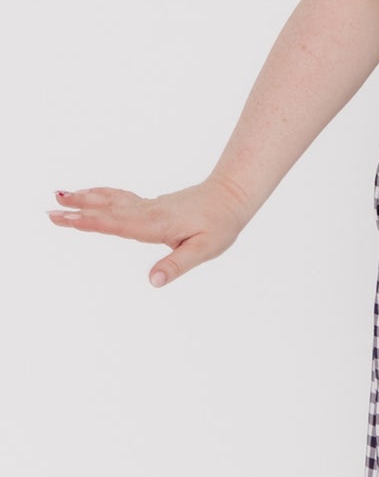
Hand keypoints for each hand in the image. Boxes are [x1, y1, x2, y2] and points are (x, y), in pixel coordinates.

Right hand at [46, 176, 252, 287]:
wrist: (231, 196)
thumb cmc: (220, 224)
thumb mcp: (205, 249)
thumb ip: (177, 264)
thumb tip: (153, 281)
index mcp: (156, 225)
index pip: (118, 225)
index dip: (91, 223)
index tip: (67, 220)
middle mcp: (148, 212)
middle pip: (108, 212)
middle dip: (78, 212)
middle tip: (49, 212)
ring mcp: (148, 206)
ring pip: (111, 201)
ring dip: (84, 199)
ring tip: (58, 196)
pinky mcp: (150, 204)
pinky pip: (119, 198)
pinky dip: (99, 195)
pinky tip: (87, 194)